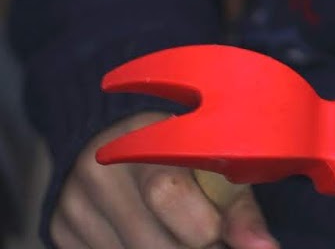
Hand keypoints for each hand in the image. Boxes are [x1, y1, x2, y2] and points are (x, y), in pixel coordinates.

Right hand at [51, 112, 279, 248]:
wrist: (109, 132)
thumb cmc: (177, 146)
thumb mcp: (211, 158)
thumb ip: (238, 205)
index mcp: (140, 137)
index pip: (167, 192)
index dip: (206, 226)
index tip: (222, 231)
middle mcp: (98, 170)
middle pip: (153, 243)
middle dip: (191, 248)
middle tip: (207, 238)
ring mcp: (74, 205)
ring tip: (180, 232)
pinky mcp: (61, 232)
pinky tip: (152, 236)